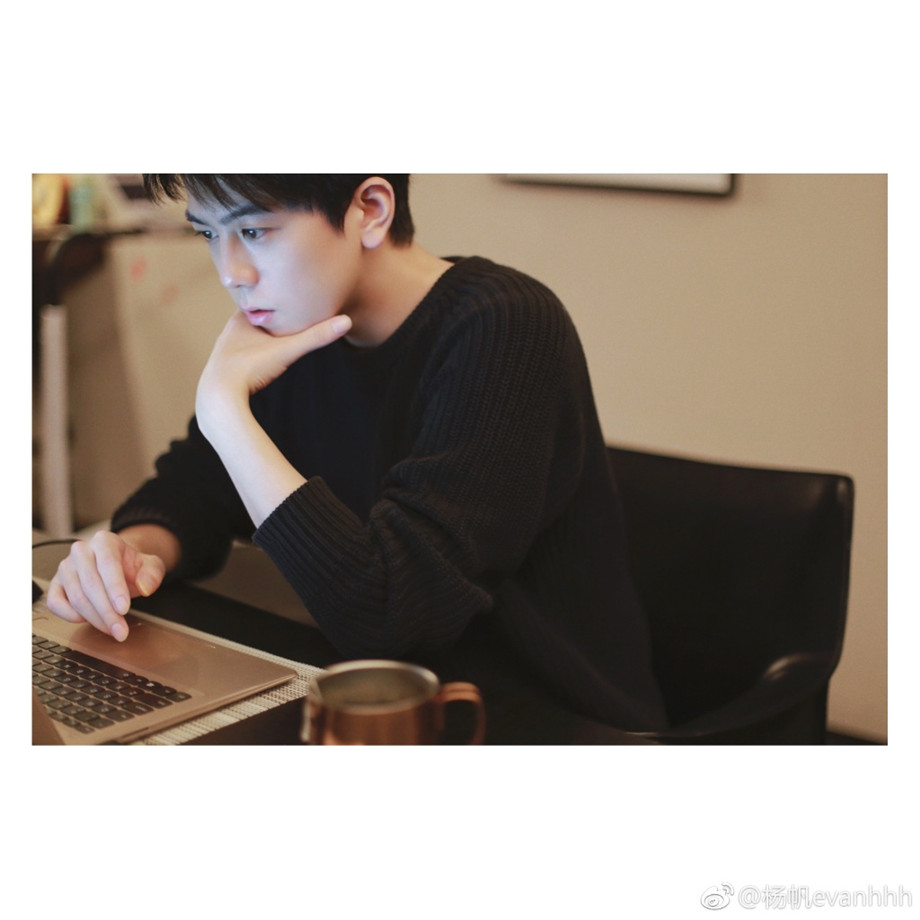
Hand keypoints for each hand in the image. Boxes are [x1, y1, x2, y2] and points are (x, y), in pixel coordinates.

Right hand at [45, 530, 167, 640]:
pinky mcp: (56, 584)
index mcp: (105, 540)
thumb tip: (145, 587)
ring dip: (95, 618)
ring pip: (76, 596)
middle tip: (121, 630)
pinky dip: (70, 616)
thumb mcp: (151, 566)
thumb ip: (152, 574)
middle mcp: (81, 551)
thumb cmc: (131, 566)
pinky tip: (88, 621)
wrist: (118, 565)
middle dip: (107, 612)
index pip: (108, 563)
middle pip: (90, 584)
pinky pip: (55, 603)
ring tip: (113, 630)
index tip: (124, 609)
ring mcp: (65, 567)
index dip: (115, 588)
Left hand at [195, 312, 351, 433]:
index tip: (290, 295)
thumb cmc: (250, 368)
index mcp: (240, 320)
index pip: (261, 302)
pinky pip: (241, 358)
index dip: (276, 300)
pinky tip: (260, 362)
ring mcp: (224, 352)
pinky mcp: (224, 371)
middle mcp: (229, 333)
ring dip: (260, 340)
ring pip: (246, 340)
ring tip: (276, 338)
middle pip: (255, 321)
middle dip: (270, 320)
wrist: (220, 398)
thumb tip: (347, 321)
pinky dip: (252, 356)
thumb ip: (316, 337)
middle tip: (287, 313)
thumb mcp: (288, 349)